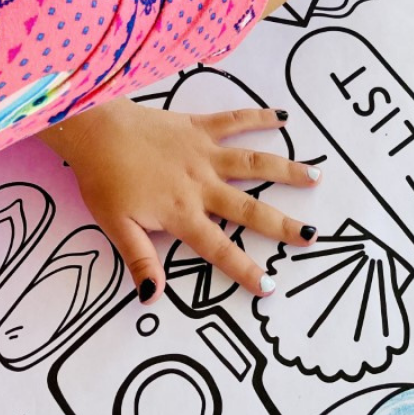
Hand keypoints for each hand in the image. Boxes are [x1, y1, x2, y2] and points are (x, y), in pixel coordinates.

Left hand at [39, 99, 319, 302]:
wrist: (97, 131)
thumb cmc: (104, 180)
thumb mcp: (116, 226)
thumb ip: (140, 259)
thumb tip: (154, 297)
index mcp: (182, 212)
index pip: (218, 248)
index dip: (245, 269)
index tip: (270, 285)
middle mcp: (201, 184)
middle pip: (249, 208)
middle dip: (282, 223)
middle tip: (311, 234)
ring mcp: (205, 152)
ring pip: (253, 163)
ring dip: (286, 169)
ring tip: (315, 175)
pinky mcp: (200, 126)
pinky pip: (235, 120)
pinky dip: (260, 117)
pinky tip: (282, 117)